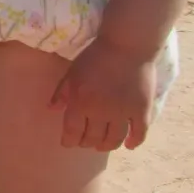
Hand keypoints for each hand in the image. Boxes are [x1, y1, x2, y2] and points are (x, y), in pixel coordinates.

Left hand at [51, 37, 159, 151]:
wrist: (127, 46)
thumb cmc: (96, 57)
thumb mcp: (72, 72)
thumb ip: (62, 92)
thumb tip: (51, 109)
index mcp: (81, 103)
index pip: (73, 131)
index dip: (70, 140)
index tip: (68, 143)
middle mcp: (101, 113)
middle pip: (93, 137)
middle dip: (87, 143)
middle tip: (86, 142)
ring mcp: (123, 113)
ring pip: (114, 139)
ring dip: (107, 145)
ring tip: (103, 146)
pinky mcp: (142, 110)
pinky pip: (140, 133)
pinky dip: (135, 142)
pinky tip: (130, 145)